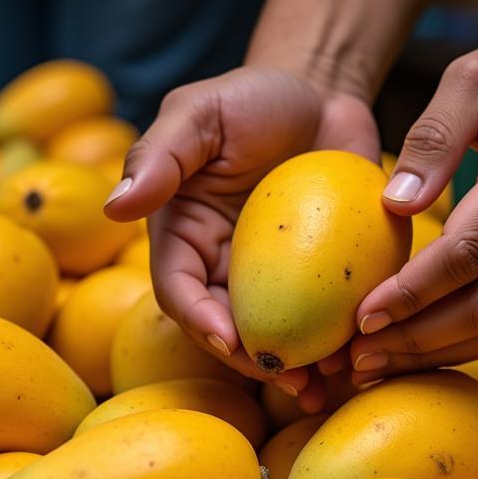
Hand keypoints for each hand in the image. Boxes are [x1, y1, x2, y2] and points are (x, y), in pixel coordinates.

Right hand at [104, 65, 379, 409]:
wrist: (319, 94)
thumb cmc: (249, 98)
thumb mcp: (200, 114)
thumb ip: (160, 155)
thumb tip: (115, 208)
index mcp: (185, 236)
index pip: (180, 291)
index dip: (201, 323)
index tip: (232, 342)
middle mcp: (224, 266)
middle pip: (230, 330)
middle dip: (257, 362)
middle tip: (291, 379)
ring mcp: (275, 277)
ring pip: (281, 334)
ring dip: (301, 366)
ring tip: (327, 383)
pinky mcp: (322, 276)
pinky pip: (328, 316)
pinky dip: (341, 339)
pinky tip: (362, 353)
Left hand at [348, 15, 477, 381]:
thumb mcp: (477, 74)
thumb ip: (433, 135)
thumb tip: (394, 203)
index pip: (468, 251)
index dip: (413, 291)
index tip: (362, 315)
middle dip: (418, 340)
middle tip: (358, 359)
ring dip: (442, 353)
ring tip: (381, 366)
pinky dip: (472, 340)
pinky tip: (427, 348)